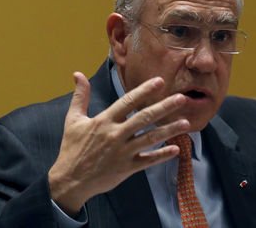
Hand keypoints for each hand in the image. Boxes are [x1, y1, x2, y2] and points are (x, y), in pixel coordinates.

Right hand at [48, 72, 189, 214]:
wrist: (70, 181)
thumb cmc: (72, 149)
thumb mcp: (73, 120)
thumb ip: (80, 96)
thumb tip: (77, 74)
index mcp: (104, 121)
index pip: (128, 101)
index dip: (144, 90)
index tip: (159, 81)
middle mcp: (115, 135)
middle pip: (144, 118)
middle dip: (164, 107)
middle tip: (182, 98)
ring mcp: (123, 152)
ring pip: (150, 138)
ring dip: (169, 130)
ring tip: (186, 122)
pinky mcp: (127, 168)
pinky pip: (148, 160)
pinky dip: (162, 155)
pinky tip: (176, 149)